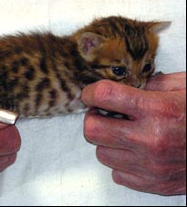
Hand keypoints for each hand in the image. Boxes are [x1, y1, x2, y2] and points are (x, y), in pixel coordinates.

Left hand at [81, 72, 185, 194]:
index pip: (105, 96)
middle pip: (92, 130)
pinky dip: (121, 162)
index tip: (91, 94)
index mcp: (158, 110)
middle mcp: (151, 140)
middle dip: (93, 119)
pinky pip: (117, 174)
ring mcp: (151, 166)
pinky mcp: (154, 184)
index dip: (91, 92)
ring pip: (102, 154)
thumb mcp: (186, 86)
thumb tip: (124, 87)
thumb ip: (152, 84)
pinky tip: (136, 152)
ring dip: (108, 141)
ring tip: (125, 133)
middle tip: (104, 114)